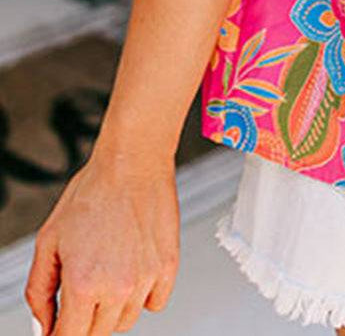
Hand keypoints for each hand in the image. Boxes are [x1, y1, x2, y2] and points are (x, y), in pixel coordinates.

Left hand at [24, 146, 179, 334]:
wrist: (132, 162)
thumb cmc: (92, 192)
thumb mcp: (48, 240)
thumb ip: (39, 291)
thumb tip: (43, 326)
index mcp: (83, 284)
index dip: (60, 334)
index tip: (61, 326)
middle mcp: (117, 288)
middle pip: (97, 334)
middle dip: (84, 319)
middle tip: (83, 287)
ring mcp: (146, 279)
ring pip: (126, 321)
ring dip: (114, 308)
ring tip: (109, 270)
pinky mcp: (169, 267)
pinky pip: (155, 304)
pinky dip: (144, 296)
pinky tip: (133, 270)